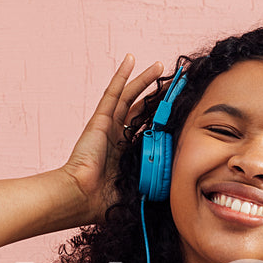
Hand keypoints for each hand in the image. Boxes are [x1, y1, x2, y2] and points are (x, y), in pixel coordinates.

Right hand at [61, 54, 164, 223]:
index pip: (149, 129)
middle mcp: (118, 136)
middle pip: (142, 108)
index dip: (164, 118)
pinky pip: (114, 93)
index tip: (180, 109)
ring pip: (131, 96)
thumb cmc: (103, 201)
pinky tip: (131, 60)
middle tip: (176, 82)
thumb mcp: (138, 192)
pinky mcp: (100, 119)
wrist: (81, 197)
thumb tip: (179, 187)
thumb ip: (155, 185)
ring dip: (145, 80)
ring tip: (161, 67)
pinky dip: (122, 75)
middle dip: (159, 95)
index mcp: (126, 153)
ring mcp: (109, 126)